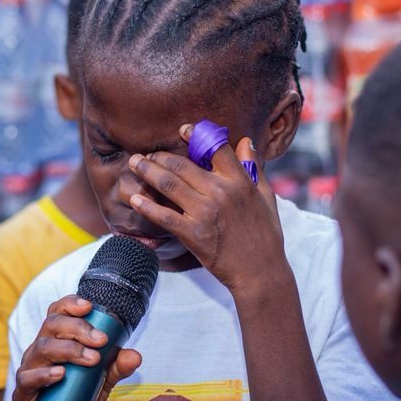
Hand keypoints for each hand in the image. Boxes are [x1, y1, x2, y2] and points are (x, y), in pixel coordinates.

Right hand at [13, 295, 141, 400]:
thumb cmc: (79, 397)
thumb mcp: (103, 381)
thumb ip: (117, 366)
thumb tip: (135, 356)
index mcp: (56, 339)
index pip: (58, 313)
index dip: (70, 304)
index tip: (89, 306)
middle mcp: (41, 349)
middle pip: (52, 325)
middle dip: (78, 328)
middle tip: (101, 341)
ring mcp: (30, 368)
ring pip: (42, 348)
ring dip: (69, 350)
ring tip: (90, 359)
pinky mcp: (23, 391)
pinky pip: (28, 377)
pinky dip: (44, 374)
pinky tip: (61, 374)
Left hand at [127, 124, 289, 295]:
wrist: (261, 271)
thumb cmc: (265, 235)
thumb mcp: (266, 197)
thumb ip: (254, 168)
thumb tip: (245, 141)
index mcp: (240, 182)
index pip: (216, 149)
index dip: (197, 136)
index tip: (183, 129)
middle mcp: (221, 193)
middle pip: (183, 165)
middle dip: (160, 156)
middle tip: (145, 153)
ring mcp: (205, 213)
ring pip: (169, 184)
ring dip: (148, 171)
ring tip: (134, 164)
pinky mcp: (193, 234)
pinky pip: (164, 216)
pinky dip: (147, 206)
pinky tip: (135, 199)